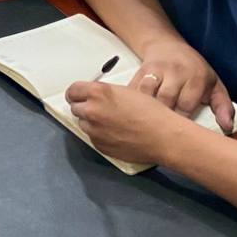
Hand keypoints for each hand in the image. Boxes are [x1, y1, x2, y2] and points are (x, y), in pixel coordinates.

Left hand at [64, 79, 192, 165]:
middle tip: (97, 109)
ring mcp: (94, 130)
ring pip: (83, 124)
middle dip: (84, 107)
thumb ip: (105, 94)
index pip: (72, 90)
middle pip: (75, 107)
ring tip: (109, 122)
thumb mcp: (125, 92)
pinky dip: (99, 135)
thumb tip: (96, 97)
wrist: (163, 136)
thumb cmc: (151, 112)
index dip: (76, 93)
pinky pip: (93, 137)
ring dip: (91, 122)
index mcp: (98, 93)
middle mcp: (92, 111)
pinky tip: (115, 134)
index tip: (78, 95)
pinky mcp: (99, 146)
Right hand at [127, 36, 236, 129]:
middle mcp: (175, 70)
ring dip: (144, 110)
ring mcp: (156, 69)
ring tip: (145, 126)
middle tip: (162, 135)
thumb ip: (223, 106)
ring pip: (146, 92)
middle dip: (162, 119)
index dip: (182, 123)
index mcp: (196, 76)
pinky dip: (130, 102)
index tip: (180, 136)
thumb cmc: (194, 70)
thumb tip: (227, 127)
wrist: (167, 46)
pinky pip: (132, 88)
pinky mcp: (140, 70)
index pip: (187, 105)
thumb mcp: (214, 85)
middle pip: (165, 99)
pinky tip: (132, 115)